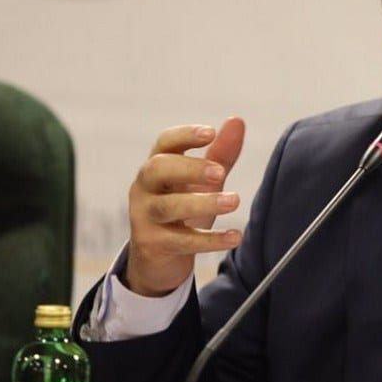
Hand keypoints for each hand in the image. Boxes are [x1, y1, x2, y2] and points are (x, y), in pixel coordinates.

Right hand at [125, 117, 244, 295]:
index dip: (185, 136)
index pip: (164, 143)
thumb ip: (220, 155)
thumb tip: (237, 120)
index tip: (211, 133)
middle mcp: (145, 188)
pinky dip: (210, 240)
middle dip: (189, 168)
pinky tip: (235, 237)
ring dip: (202, 201)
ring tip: (234, 200)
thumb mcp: (201, 183)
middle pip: (157, 169)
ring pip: (167, 206)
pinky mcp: (152, 245)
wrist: (158, 260)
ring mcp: (144, 217)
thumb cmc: (182, 212)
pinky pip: (181, 241)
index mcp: (157, 167)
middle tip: (220, 172)